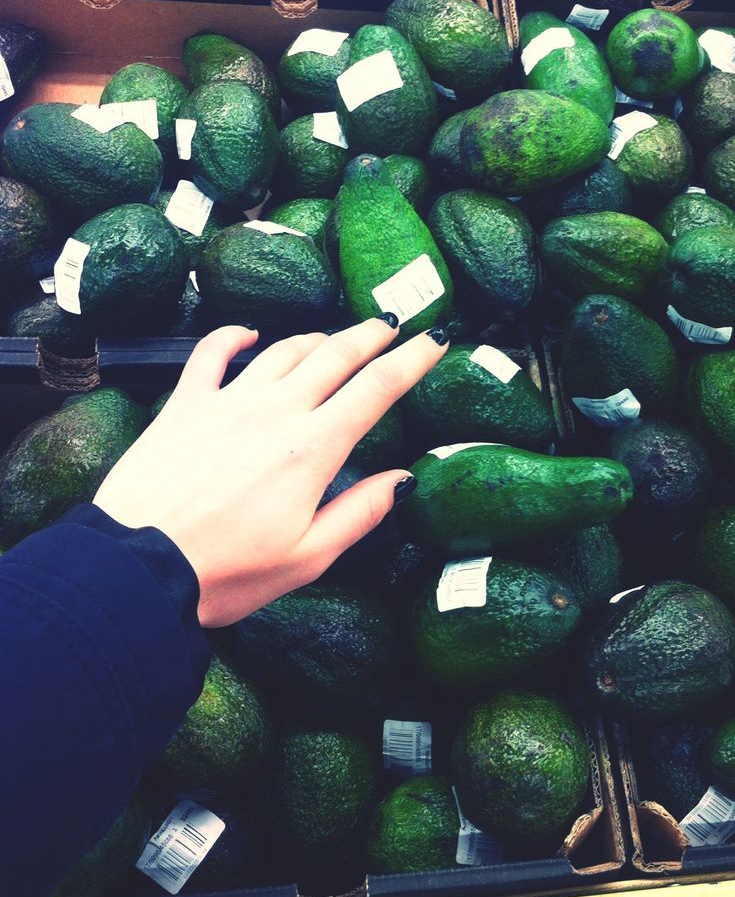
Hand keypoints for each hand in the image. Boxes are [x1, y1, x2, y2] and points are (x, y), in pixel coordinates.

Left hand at [94, 318, 447, 626]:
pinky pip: (212, 353)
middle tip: (392, 324)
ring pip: (283, 350)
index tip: (434, 339)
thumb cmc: (226, 571)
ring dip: (317, 338)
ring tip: (336, 337)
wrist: (139, 566)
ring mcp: (228, 402)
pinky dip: (234, 335)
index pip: (377, 388)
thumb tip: (403, 479)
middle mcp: (276, 412)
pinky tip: (248, 332)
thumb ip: (361, 512)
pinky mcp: (185, 405)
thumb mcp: (310, 557)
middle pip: (335, 355)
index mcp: (314, 449)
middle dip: (371, 335)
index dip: (412, 359)